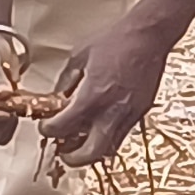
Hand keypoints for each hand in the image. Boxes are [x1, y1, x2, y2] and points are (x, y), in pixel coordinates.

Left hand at [39, 11, 179, 168]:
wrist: (148, 36)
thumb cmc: (116, 40)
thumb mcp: (79, 56)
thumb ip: (66, 81)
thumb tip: (58, 97)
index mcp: (92, 96)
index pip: (63, 127)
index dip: (49, 130)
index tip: (45, 126)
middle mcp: (112, 112)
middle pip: (90, 153)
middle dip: (72, 158)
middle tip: (62, 152)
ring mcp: (129, 115)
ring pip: (109, 150)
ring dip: (91, 151)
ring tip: (80, 143)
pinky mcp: (140, 113)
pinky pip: (121, 135)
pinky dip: (106, 137)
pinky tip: (99, 127)